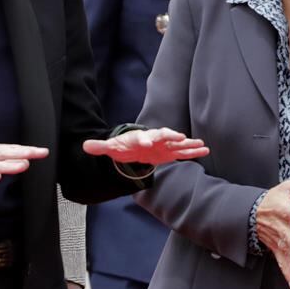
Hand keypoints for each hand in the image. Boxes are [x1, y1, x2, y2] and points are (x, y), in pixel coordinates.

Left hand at [81, 127, 207, 167]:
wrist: (133, 146)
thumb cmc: (123, 146)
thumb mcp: (111, 147)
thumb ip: (100, 146)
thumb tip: (84, 145)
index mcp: (139, 137)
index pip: (141, 137)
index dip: (143, 140)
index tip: (146, 145)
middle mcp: (154, 139)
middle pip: (163, 135)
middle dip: (171, 136)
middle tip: (180, 137)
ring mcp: (164, 145)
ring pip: (177, 144)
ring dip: (188, 144)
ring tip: (202, 145)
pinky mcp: (170, 152)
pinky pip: (183, 152)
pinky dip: (193, 151)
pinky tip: (205, 150)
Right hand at [256, 170, 289, 288]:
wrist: (252, 213)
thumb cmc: (272, 199)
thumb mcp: (286, 188)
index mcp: (280, 208)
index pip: (286, 210)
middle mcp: (278, 225)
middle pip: (284, 233)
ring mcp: (276, 238)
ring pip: (283, 249)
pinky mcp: (275, 248)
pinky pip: (280, 261)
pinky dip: (286, 273)